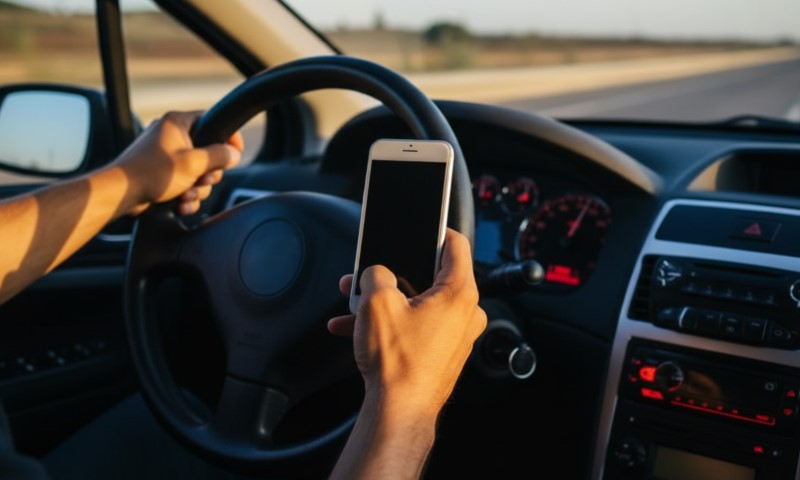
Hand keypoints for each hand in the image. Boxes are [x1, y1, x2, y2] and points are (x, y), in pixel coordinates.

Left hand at [111, 110, 243, 215]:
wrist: (121, 194)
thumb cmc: (151, 173)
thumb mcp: (194, 163)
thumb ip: (219, 156)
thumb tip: (234, 153)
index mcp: (178, 123)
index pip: (212, 121)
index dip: (228, 137)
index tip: (236, 153)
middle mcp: (172, 136)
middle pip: (208, 153)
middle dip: (208, 174)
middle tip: (202, 180)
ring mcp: (166, 156)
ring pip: (198, 172)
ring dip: (197, 188)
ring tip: (186, 195)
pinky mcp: (162, 174)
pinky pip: (185, 183)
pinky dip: (186, 195)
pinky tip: (179, 203)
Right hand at [328, 228, 486, 416]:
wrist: (398, 412)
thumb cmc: (398, 364)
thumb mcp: (376, 302)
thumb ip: (376, 274)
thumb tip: (375, 274)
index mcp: (459, 293)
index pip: (457, 244)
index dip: (437, 228)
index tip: (425, 224)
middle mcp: (465, 314)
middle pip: (432, 276)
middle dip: (394, 275)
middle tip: (371, 274)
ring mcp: (455, 336)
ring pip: (420, 304)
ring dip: (387, 302)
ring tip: (356, 306)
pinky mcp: (442, 353)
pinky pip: (417, 327)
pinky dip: (393, 325)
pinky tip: (359, 330)